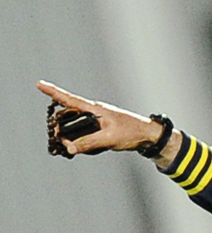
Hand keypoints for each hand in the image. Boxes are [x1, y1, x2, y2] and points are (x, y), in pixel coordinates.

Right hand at [36, 80, 170, 158]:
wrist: (150, 135)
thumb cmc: (132, 132)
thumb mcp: (109, 138)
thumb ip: (89, 143)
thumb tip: (70, 148)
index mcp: (95, 109)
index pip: (70, 99)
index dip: (53, 92)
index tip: (39, 83)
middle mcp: (94, 112)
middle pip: (68, 116)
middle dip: (60, 127)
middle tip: (59, 141)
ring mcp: (97, 120)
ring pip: (75, 126)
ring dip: (69, 136)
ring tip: (70, 148)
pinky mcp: (101, 128)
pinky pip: (84, 132)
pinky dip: (79, 140)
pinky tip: (81, 148)